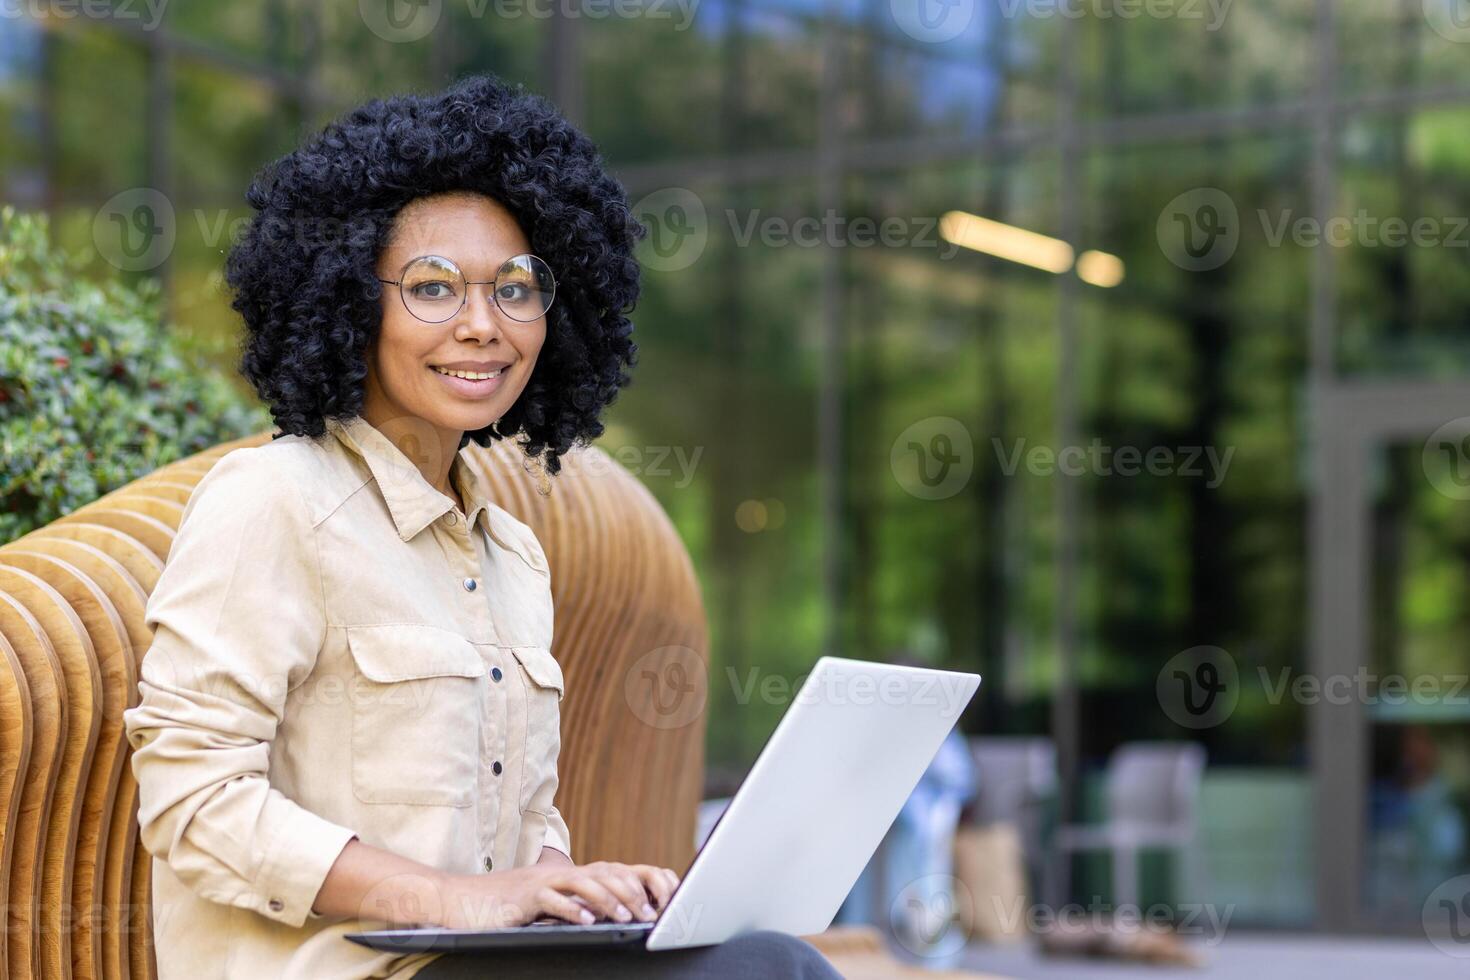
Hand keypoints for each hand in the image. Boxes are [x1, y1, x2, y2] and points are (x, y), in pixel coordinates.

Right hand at [434, 861, 680, 929]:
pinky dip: (571, 910)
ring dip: (608, 899)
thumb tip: (601, 916)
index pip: (611, 871)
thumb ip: (571, 905)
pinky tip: (587, 922)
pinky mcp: (523, 896)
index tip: (659, 900)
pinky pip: (551, 900)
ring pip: (583, 882)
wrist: (459, 900)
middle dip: (630, 892)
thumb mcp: (544, 904)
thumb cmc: (503, 906)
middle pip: (603, 873)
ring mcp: (540, 882)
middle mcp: (557, 873)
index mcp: (566, 875)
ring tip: (627, 917)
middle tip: (650, 913)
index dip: (637, 881)